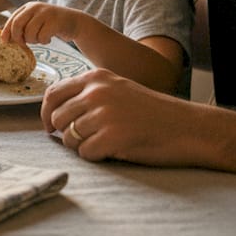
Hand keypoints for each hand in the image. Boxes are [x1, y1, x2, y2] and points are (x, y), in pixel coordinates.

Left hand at [2, 2, 85, 45]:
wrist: (75, 22)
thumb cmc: (50, 24)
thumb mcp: (35, 21)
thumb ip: (22, 26)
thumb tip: (4, 39)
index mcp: (28, 7)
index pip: (12, 19)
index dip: (6, 32)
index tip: (4, 42)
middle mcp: (36, 7)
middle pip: (18, 24)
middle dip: (18, 37)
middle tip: (23, 44)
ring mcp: (46, 13)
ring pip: (30, 33)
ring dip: (33, 41)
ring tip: (40, 39)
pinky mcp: (55, 21)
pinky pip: (42, 37)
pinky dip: (44, 41)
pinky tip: (49, 39)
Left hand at [40, 68, 211, 166]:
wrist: (188, 127)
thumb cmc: (153, 112)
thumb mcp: (118, 89)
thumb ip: (88, 94)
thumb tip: (53, 113)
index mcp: (95, 78)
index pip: (53, 94)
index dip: (46, 113)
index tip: (49, 127)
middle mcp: (96, 93)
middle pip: (57, 118)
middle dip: (66, 133)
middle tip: (86, 139)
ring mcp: (103, 115)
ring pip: (69, 138)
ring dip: (83, 145)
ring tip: (107, 143)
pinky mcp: (111, 137)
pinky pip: (85, 153)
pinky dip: (97, 157)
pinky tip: (115, 150)